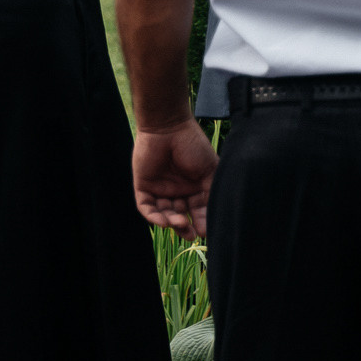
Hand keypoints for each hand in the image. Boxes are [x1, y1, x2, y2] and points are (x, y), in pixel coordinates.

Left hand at [133, 120, 216, 236]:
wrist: (169, 127)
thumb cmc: (193, 146)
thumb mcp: (210, 171)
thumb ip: (212, 192)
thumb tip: (217, 216)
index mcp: (195, 188)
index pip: (198, 211)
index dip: (202, 222)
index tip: (207, 231)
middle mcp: (178, 192)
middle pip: (181, 215)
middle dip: (185, 226)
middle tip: (191, 233)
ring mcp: (160, 190)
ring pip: (164, 214)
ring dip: (171, 222)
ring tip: (178, 223)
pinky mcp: (143, 187)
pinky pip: (147, 207)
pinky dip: (154, 216)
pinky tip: (163, 221)